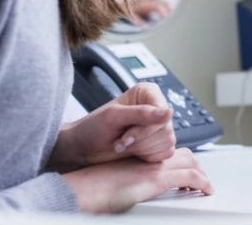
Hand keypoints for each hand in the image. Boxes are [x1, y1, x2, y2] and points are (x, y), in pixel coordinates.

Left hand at [51, 82, 174, 169]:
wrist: (82, 149)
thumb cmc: (92, 129)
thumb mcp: (114, 117)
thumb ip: (142, 114)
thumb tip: (168, 112)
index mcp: (149, 93)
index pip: (164, 113)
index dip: (146, 128)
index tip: (125, 136)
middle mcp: (157, 108)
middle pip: (166, 129)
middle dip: (141, 140)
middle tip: (121, 141)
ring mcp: (159, 126)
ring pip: (167, 142)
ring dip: (141, 149)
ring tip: (123, 145)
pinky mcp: (159, 143)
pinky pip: (165, 153)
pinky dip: (147, 157)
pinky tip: (132, 153)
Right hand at [62, 147, 212, 213]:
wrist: (79, 190)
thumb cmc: (89, 190)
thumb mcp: (114, 182)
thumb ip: (128, 182)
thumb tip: (131, 194)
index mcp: (139, 160)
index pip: (169, 154)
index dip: (181, 160)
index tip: (188, 170)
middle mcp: (149, 161)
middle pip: (183, 154)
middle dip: (195, 165)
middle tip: (201, 179)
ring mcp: (154, 168)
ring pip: (190, 162)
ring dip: (201, 173)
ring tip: (206, 185)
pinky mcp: (156, 179)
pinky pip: (189, 176)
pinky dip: (202, 182)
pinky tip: (206, 189)